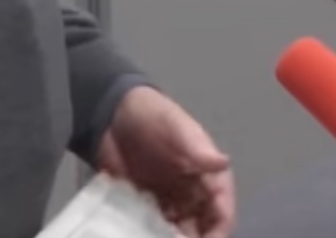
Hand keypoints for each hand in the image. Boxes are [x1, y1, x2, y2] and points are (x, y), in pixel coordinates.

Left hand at [95, 86, 235, 237]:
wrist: (111, 111)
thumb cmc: (152, 114)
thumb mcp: (176, 128)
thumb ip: (196, 148)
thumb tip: (223, 162)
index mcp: (206, 172)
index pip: (221, 207)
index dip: (220, 227)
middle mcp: (191, 189)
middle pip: (203, 224)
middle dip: (197, 237)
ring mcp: (168, 197)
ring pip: (180, 229)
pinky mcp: (145, 202)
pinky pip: (154, 225)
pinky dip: (153, 233)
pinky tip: (143, 234)